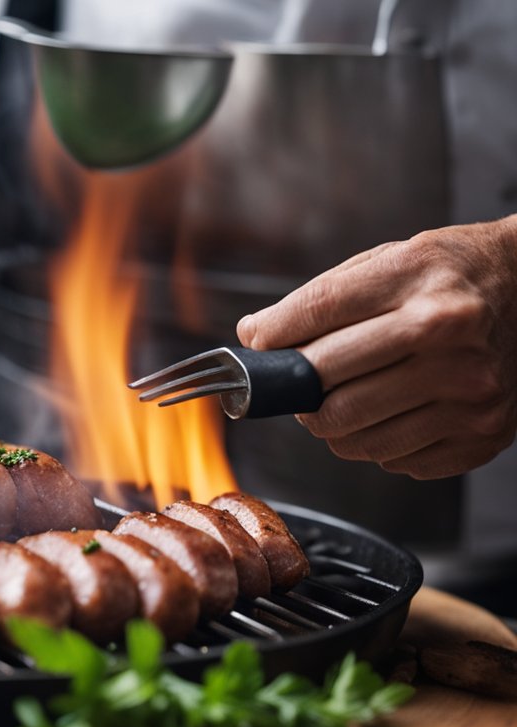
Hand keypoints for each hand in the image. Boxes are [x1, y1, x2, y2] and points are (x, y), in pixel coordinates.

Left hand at [237, 217, 516, 478]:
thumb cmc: (453, 275)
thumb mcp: (391, 259)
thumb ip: (322, 297)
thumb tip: (255, 335)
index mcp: (419, 281)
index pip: (317, 314)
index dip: (272, 335)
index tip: (257, 343)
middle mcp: (447, 336)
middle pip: (324, 384)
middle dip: (295, 387)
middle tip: (300, 381)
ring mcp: (469, 392)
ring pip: (350, 434)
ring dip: (329, 423)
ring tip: (345, 397)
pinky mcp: (480, 434)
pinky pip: (392, 459)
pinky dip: (376, 442)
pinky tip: (394, 411)